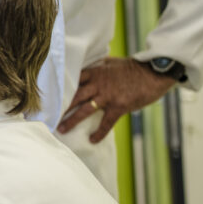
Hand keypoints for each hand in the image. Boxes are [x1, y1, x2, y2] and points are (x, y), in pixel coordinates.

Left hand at [57, 57, 176, 142]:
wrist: (155, 72)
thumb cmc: (134, 68)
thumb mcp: (112, 62)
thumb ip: (97, 67)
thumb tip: (87, 67)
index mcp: (95, 72)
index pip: (72, 79)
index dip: (59, 87)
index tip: (47, 95)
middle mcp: (98, 83)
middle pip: (74, 96)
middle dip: (60, 106)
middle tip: (47, 116)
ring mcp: (108, 95)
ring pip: (85, 109)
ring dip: (72, 120)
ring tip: (62, 129)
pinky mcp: (119, 106)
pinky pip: (106, 122)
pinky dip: (99, 132)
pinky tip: (92, 140)